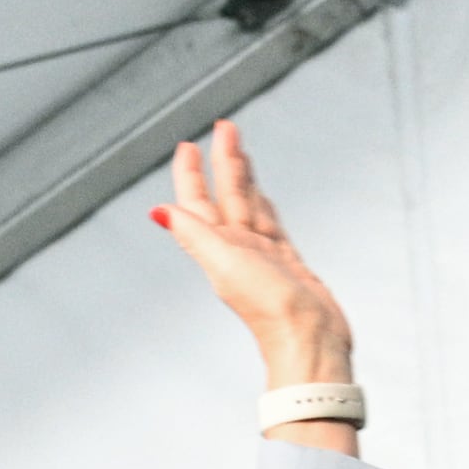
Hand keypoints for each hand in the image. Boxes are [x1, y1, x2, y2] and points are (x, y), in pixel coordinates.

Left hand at [150, 120, 355, 390]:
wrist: (309, 342)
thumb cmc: (269, 310)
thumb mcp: (225, 265)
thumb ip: (194, 236)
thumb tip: (158, 212)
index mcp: (219, 249)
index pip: (198, 203)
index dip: (191, 175)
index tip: (188, 146)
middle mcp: (237, 250)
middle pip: (227, 195)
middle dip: (223, 162)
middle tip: (225, 127)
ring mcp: (263, 255)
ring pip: (250, 205)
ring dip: (243, 178)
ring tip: (239, 150)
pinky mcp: (286, 262)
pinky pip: (271, 224)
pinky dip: (264, 205)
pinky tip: (261, 195)